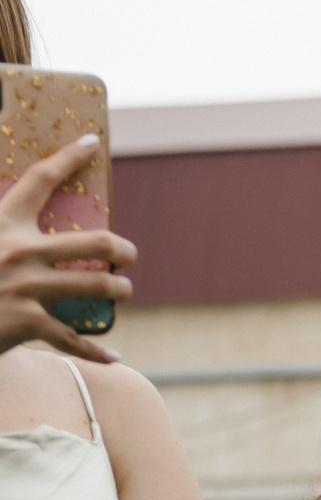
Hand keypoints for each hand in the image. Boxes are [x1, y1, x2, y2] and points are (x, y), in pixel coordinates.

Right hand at [0, 136, 133, 362]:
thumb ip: (8, 226)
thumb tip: (36, 229)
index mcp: (1, 225)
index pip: (38, 180)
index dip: (68, 157)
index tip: (92, 141)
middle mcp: (17, 251)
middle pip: (95, 240)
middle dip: (122, 248)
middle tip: (128, 255)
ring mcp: (25, 288)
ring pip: (97, 285)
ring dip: (118, 290)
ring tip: (121, 291)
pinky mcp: (26, 322)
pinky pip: (74, 338)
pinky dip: (97, 352)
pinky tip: (113, 357)